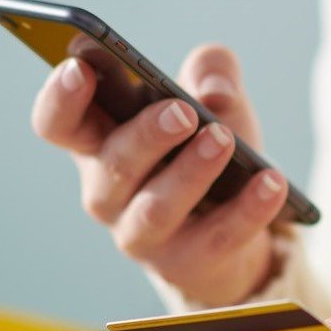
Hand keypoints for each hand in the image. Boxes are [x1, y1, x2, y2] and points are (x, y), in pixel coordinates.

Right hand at [30, 43, 289, 306]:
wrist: (231, 224)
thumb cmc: (202, 146)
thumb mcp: (209, 97)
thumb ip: (211, 70)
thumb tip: (216, 92)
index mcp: (98, 141)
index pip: (57, 123)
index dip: (60, 98)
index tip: (80, 67)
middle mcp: (107, 192)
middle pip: (112, 165)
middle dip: (146, 135)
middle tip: (183, 111)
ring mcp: (141, 234)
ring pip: (157, 208)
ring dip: (191, 172)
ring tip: (223, 139)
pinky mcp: (186, 263)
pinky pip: (217, 237)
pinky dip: (247, 209)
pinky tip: (272, 182)